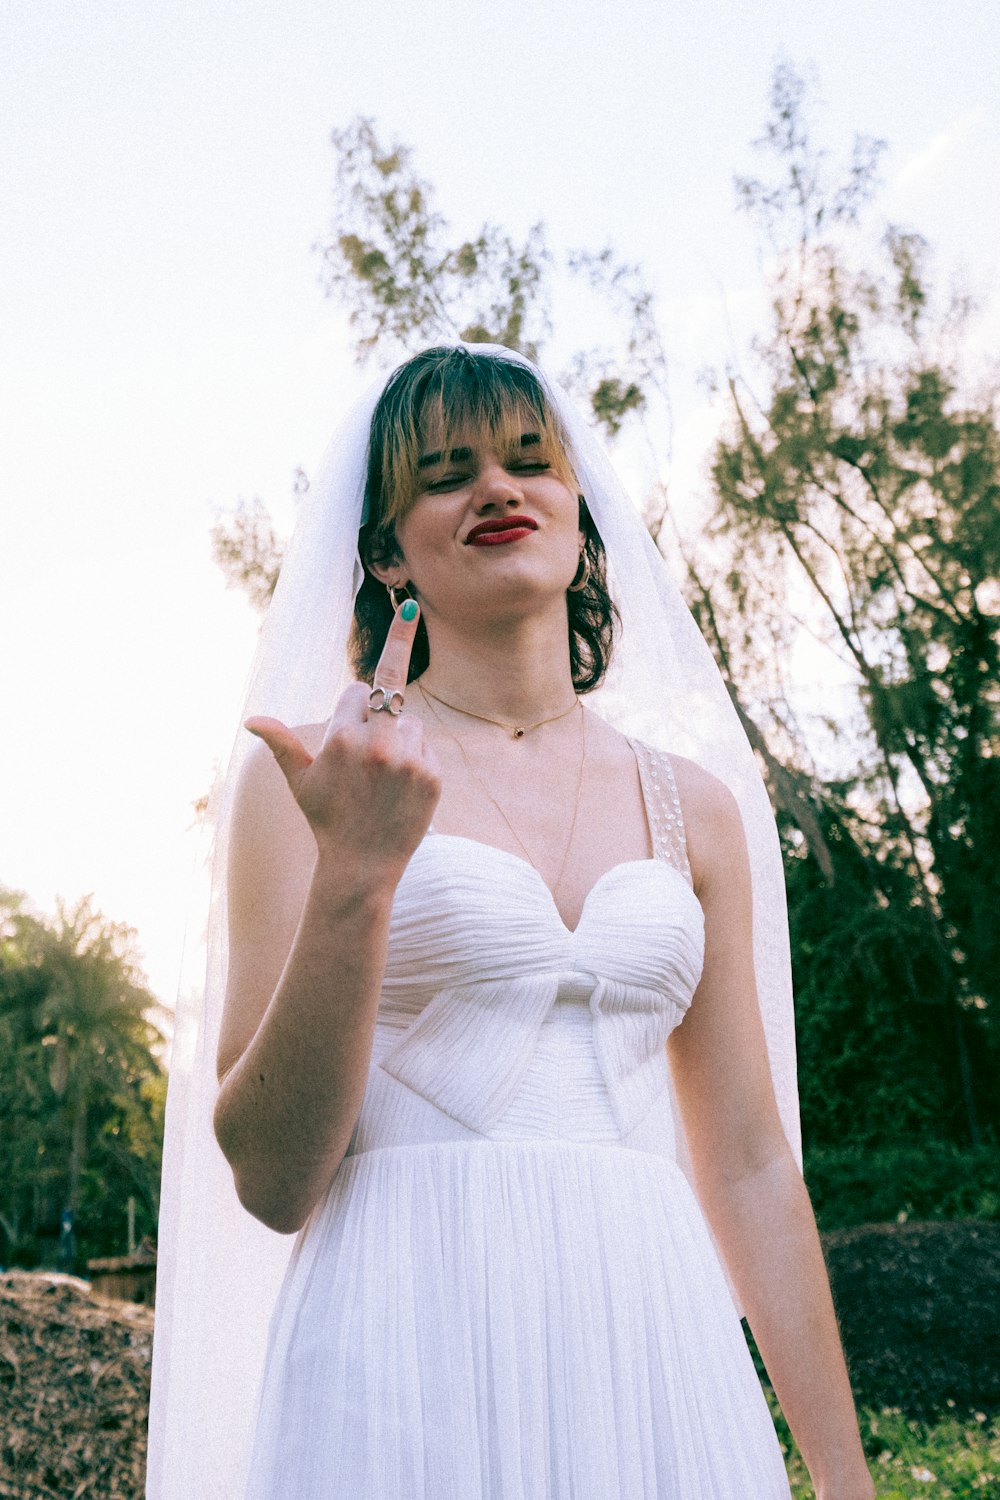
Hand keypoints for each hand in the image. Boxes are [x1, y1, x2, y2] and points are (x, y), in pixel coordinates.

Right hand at [245, 602, 440, 882]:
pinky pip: (425, 747)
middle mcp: (377, 745)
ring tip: (382, 772)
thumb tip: (251, 720)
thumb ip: (280, 743)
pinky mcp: (431, 776)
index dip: (351, 704)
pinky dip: (415, 759)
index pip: (355, 691)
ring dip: (399, 735)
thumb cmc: (327, 818)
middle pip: (389, 687)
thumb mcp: (300, 781)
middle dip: (397, 652)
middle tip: (407, 629)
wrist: (362, 864)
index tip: (350, 716)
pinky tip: (399, 786)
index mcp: (342, 739)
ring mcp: (408, 761)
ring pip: (410, 721)